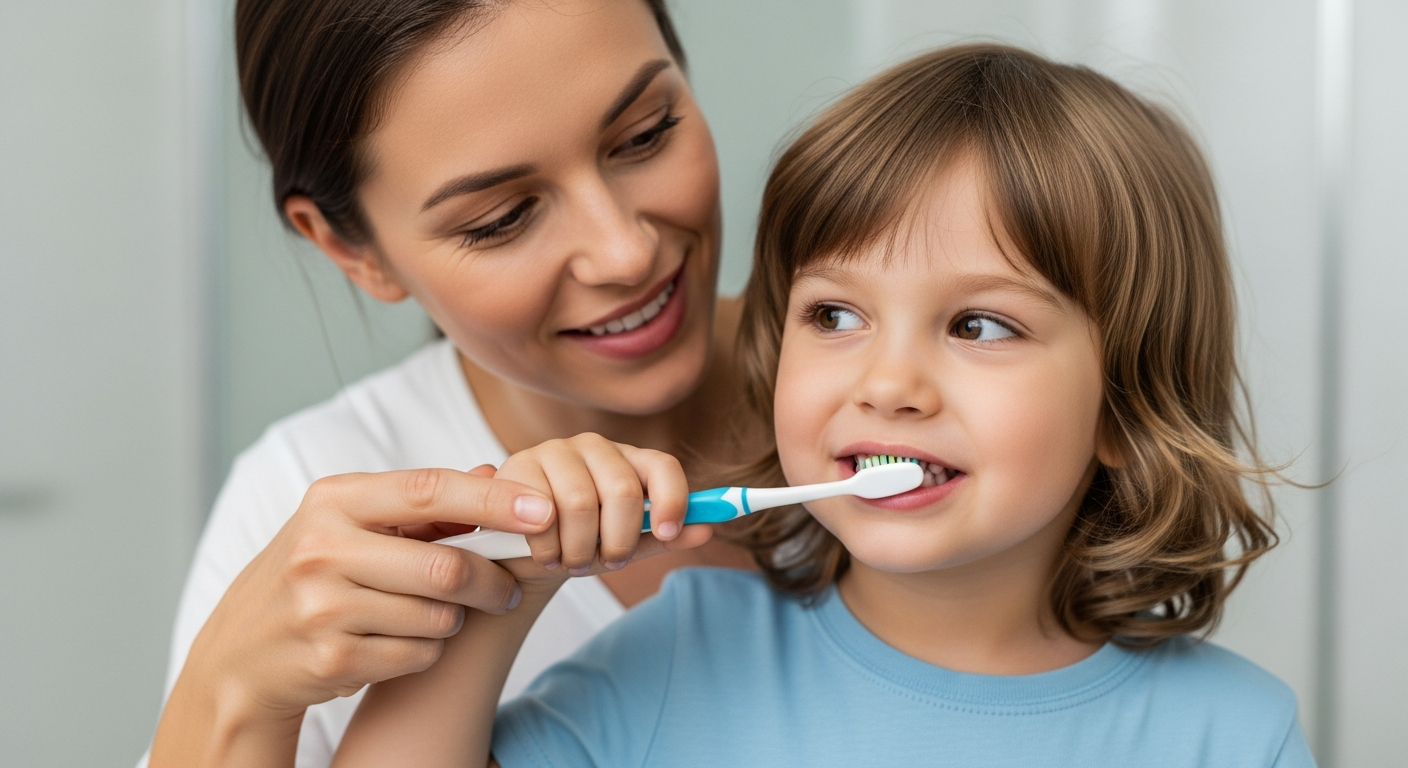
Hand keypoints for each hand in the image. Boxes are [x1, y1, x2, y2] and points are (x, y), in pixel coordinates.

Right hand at [150, 466, 557, 765]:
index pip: (429, 490)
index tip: (543, 510)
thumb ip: (423, 502)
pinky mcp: (331, 657)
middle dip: (493, 581)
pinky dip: (428, 650)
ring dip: (454, 618)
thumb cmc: (317, 573)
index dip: (494, 500)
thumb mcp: (353, 523)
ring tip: (433, 612)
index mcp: (334, 500)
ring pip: (438, 615)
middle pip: (446, 566)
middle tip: (509, 588)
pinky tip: (401, 640)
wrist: (242, 652)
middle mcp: (322, 547)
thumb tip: (494, 469)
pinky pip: (419, 654)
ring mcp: (323, 605)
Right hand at [492, 433, 712, 585]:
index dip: (673, 499)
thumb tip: (705, 530)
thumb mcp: (627, 543)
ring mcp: (555, 450)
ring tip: (572, 561)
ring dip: (579, 550)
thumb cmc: (583, 539)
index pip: (663, 466)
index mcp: (629, 460)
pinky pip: (542, 511)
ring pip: (581, 505)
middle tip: (607, 563)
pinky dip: (548, 547)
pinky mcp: (519, 465)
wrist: (526, 547)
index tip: (669, 533)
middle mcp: (595, 446)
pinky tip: (546, 553)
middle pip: (622, 490)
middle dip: (618, 541)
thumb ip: (664, 536)